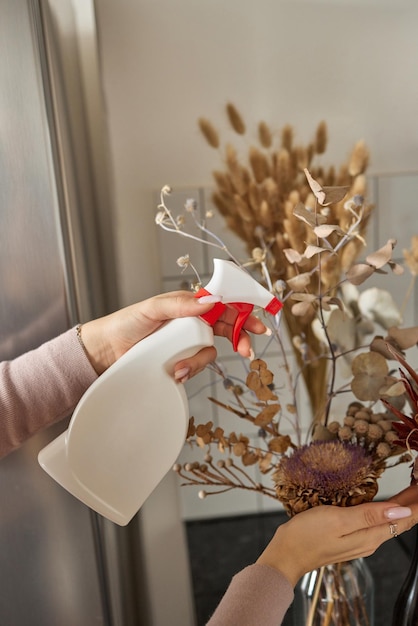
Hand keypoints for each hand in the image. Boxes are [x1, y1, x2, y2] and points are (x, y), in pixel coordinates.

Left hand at [80, 291, 268, 375]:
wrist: (105, 352)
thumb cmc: (126, 323)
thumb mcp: (152, 308)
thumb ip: (180, 304)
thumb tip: (209, 301)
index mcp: (188, 306)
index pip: (222, 305)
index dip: (242, 313)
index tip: (257, 325)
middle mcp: (191, 324)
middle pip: (224, 329)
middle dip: (239, 340)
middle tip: (247, 351)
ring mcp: (185, 345)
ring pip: (209, 353)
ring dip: (199, 362)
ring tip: (179, 368)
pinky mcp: (179, 362)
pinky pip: (195, 367)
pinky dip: (188, 371)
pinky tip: (174, 373)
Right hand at [256, 499, 416, 585]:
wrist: (286, 554)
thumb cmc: (307, 536)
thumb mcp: (338, 520)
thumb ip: (369, 515)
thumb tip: (401, 511)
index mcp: (369, 536)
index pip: (404, 519)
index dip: (416, 502)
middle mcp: (369, 540)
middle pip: (399, 520)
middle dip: (412, 501)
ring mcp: (359, 540)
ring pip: (388, 520)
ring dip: (401, 505)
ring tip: (411, 490)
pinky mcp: (349, 537)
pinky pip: (375, 521)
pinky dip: (385, 509)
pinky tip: (384, 502)